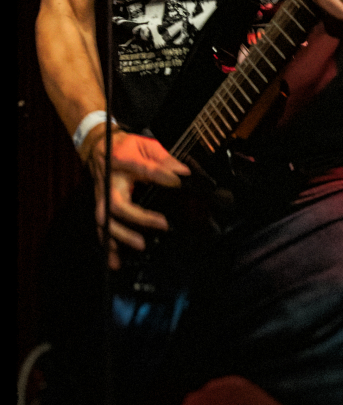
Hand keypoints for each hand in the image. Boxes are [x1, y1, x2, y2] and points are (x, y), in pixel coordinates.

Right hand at [84, 128, 189, 268]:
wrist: (98, 147)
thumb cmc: (124, 146)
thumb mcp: (145, 144)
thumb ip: (164, 157)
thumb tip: (183, 171)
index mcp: (122, 160)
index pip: (141, 168)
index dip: (159, 175)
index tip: (178, 181)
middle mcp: (109, 181)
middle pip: (117, 205)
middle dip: (138, 218)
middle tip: (162, 224)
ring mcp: (102, 196)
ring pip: (106, 220)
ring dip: (122, 236)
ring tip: (140, 245)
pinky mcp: (101, 207)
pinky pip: (101, 229)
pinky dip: (108, 246)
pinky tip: (115, 261)